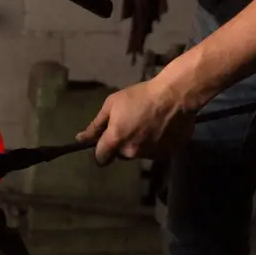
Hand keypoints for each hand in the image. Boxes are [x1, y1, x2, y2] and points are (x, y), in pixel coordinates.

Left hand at [76, 79, 195, 164]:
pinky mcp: (167, 154)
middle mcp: (132, 152)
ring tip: (149, 124)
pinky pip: (157, 152)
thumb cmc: (140, 96)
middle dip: (123, 144)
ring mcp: (151, 154)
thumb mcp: (112, 104)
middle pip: (121, 155)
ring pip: (139, 153)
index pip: (101, 159)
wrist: (175, 95)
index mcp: (116, 140)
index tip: (106, 141)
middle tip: (131, 124)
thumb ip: (95, 125)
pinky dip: (156, 143)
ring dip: (140, 143)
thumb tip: (80, 139)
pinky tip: (161, 128)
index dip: (101, 151)